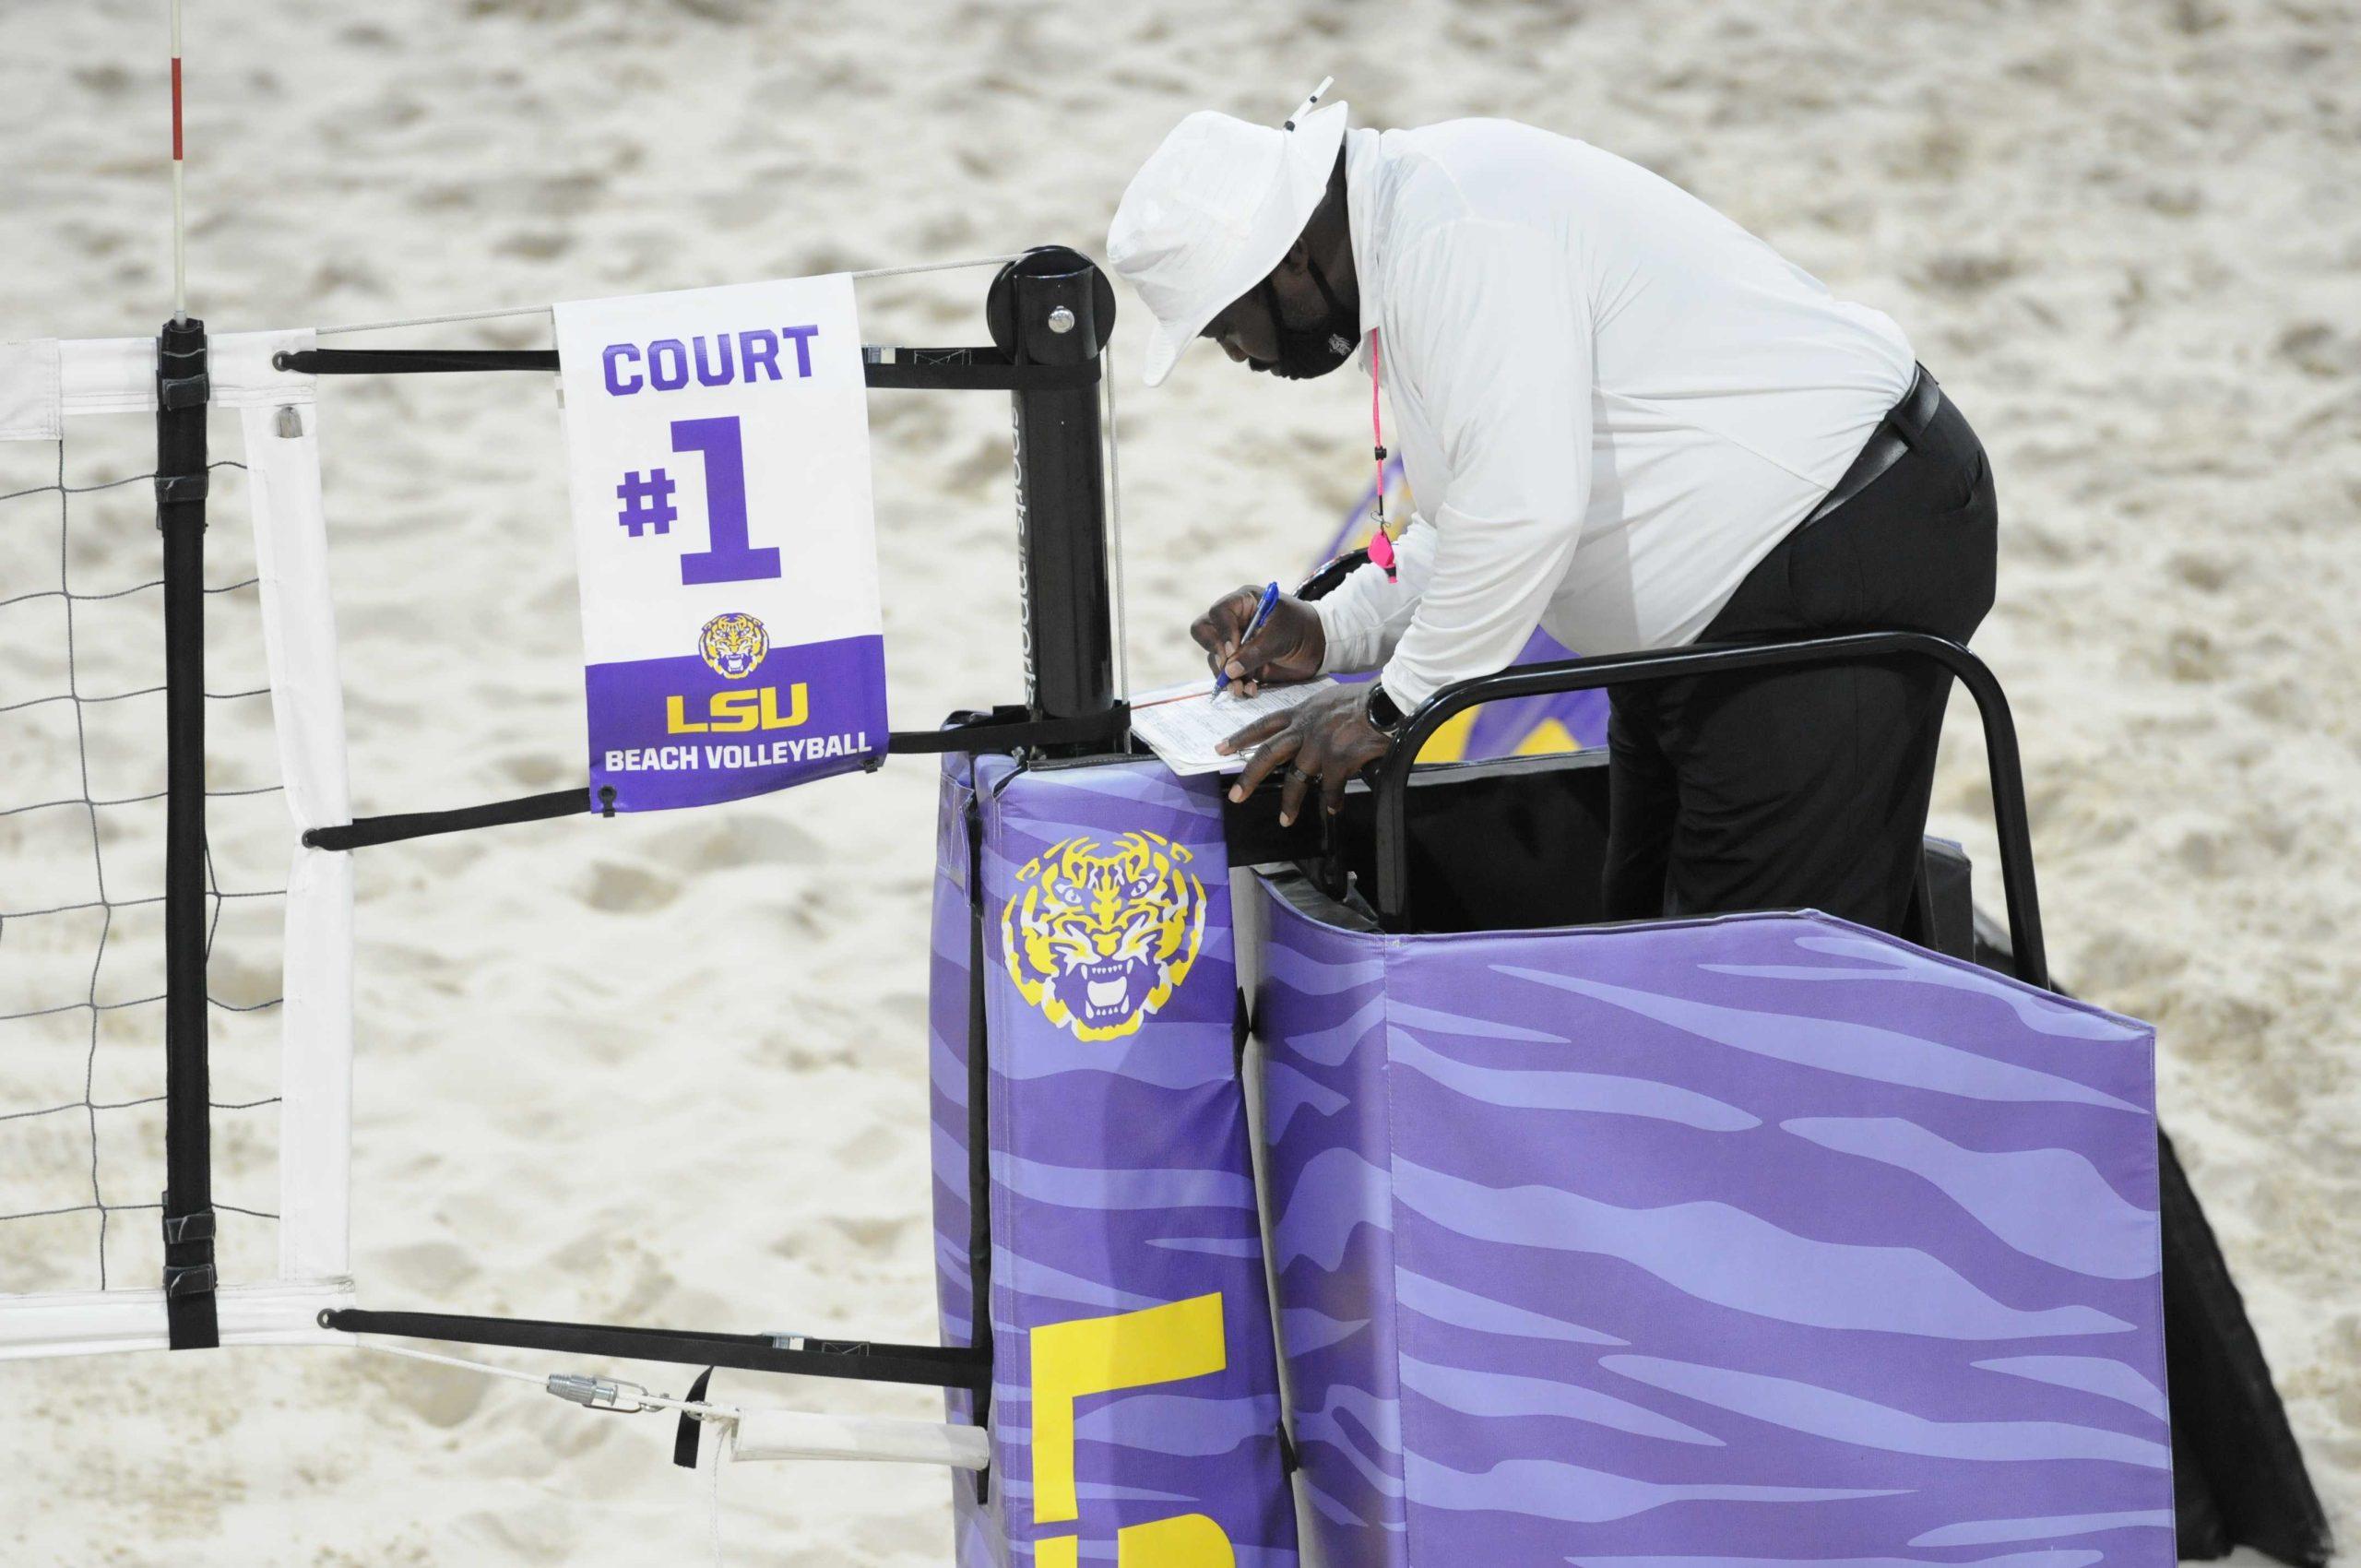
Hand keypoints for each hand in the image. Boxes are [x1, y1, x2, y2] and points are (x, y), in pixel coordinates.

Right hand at [1189, 586, 1324, 696]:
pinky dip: (1236, 685)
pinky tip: (1251, 691)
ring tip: (1241, 689)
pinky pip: (1227, 674)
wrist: (1318, 645)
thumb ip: (1255, 652)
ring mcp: (1234, 642)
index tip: (1234, 650)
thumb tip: (1229, 671)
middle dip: (1216, 653)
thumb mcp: (1281, 636)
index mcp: (1243, 602)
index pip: (1218, 612)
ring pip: (1214, 658)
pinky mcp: (1239, 662)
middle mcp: (1233, 620)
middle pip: (1204, 632)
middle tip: (1229, 670)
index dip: (1222, 632)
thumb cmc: (1301, 628)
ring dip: (1225, 676)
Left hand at [1218, 683, 1393, 826]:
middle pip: (1268, 754)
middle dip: (1249, 777)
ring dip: (1290, 803)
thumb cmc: (1363, 699)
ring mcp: (1319, 746)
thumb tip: (1309, 729)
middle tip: (1236, 796)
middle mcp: (1304, 729)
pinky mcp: (1338, 760)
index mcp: (1301, 713)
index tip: (1222, 748)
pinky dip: (1332, 801)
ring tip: (1285, 820)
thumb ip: (1314, 716)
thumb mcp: (1329, 700)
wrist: (1386, 702)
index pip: (1264, 725)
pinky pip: (1330, 788)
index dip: (1241, 737)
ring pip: (1296, 780)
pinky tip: (1333, 809)